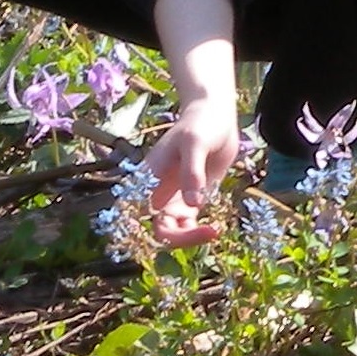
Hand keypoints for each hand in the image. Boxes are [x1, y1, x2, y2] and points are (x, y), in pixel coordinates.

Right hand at [141, 82, 241, 249]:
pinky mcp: (192, 200)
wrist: (214, 117)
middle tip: (208, 233)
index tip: (182, 228)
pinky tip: (216, 228)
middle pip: (158, 228)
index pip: (140, 213)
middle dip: (180, 238)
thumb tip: (192, 205)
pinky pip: (189, 225)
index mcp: (148, 178)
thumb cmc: (199, 124)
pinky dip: (199, 231)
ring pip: (174, 231)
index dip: (151, 227)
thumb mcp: (194, 143)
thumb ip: (191, 173)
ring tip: (214, 232)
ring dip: (190, 238)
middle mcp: (156, 192)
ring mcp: (174, 198)